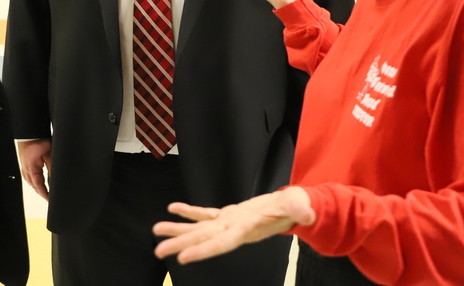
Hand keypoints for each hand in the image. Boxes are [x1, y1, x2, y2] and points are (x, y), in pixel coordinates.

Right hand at [17, 138, 52, 200]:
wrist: (29, 131)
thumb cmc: (37, 140)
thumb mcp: (49, 155)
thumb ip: (53, 168)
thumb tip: (56, 179)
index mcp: (32, 169)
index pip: (39, 186)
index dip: (45, 194)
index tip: (49, 199)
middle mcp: (26, 169)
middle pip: (33, 185)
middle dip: (40, 192)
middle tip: (48, 196)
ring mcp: (24, 165)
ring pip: (30, 180)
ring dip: (37, 186)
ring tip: (43, 189)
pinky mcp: (24, 161)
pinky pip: (28, 174)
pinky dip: (33, 179)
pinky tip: (37, 177)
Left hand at [153, 187, 315, 263]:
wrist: (295, 207)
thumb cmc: (298, 206)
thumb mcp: (300, 205)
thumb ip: (300, 210)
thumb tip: (306, 213)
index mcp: (247, 229)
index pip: (222, 243)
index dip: (202, 251)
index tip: (182, 258)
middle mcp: (234, 229)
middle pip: (204, 239)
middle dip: (181, 245)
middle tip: (157, 251)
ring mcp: (230, 223)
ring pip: (200, 228)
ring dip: (178, 230)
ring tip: (156, 231)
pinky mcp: (229, 214)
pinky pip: (205, 214)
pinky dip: (190, 212)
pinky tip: (173, 209)